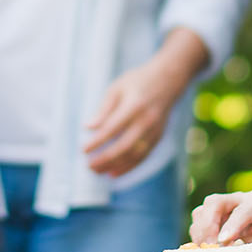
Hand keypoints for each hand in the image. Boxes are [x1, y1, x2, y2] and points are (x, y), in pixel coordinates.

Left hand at [84, 56, 191, 176]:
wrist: (168, 80)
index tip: (84, 150)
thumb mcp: (117, 88)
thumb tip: (88, 127)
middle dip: (105, 159)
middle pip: (124, 146)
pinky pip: (143, 156)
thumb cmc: (138, 82)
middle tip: (89, 166)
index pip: (112, 129)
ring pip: (134, 155)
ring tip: (99, 171)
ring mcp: (154, 130)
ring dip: (115, 166)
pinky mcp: (158, 137)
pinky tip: (114, 172)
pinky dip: (129, 167)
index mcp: (134, 106)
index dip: (97, 142)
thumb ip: (104, 109)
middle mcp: (146, 120)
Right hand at [187, 189, 251, 250]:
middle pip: (214, 204)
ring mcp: (220, 210)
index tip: (224, 242)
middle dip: (208, 226)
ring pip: (201, 213)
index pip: (244, 210)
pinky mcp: (209, 221)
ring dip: (200, 235)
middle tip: (210, 249)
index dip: (233, 225)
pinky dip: (196, 242)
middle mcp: (236, 201)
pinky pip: (196, 227)